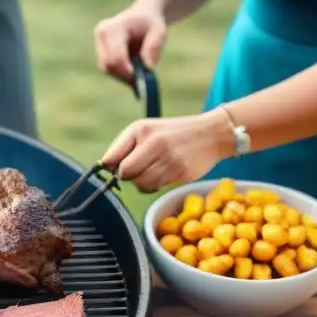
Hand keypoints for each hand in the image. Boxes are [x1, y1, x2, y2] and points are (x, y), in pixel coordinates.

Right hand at [93, 5, 167, 83]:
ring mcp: (98, 43)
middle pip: (108, 64)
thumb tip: (147, 69)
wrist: (142, 16)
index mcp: (114, 27)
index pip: (116, 56)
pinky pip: (107, 68)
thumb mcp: (159, 31)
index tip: (142, 79)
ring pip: (106, 68)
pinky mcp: (99, 51)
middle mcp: (101, 34)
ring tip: (139, 73)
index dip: (127, 71)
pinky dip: (121, 73)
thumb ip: (153, 48)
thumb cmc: (151, 23)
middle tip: (141, 82)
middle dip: (124, 76)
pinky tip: (133, 70)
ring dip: (123, 75)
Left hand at [100, 110, 234, 192]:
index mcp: (141, 129)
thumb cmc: (170, 134)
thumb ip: (122, 147)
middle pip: (125, 173)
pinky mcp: (181, 172)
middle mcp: (154, 142)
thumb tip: (105, 168)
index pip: (112, 158)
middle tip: (136, 170)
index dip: (111, 167)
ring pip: (141, 183)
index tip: (116, 168)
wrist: (211, 133)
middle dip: (127, 176)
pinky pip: (156, 187)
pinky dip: (154, 185)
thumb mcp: (145, 130)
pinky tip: (162, 174)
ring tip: (150, 171)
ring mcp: (169, 158)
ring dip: (141, 183)